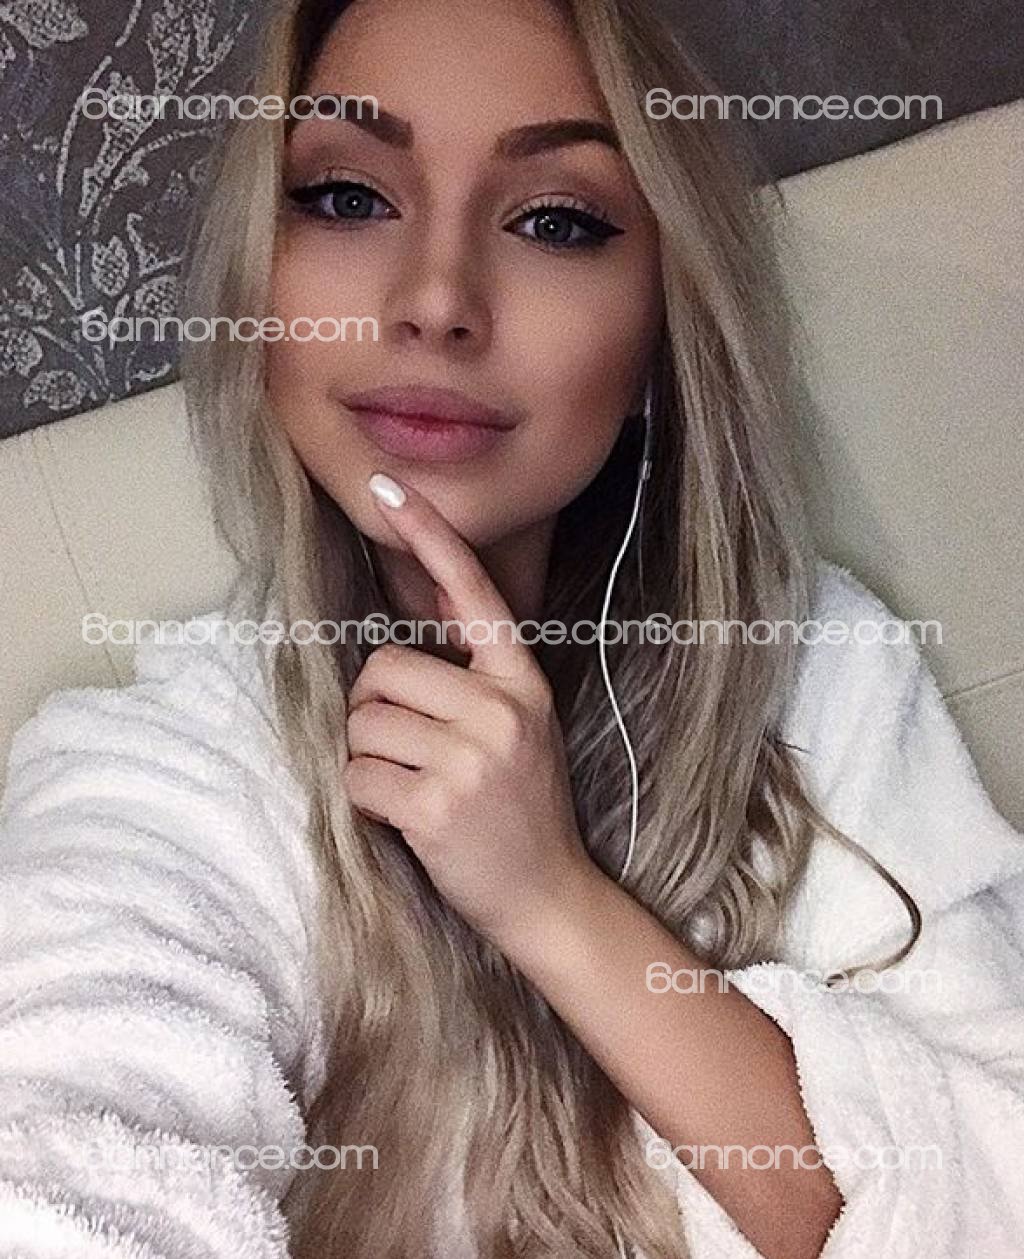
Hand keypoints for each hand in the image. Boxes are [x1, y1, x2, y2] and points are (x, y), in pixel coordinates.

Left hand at [341, 472, 597, 947]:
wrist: (548, 894)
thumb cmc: (522, 806)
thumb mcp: (521, 725)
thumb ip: (476, 674)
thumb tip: (420, 612)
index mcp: (521, 681)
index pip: (470, 593)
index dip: (428, 536)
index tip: (387, 489)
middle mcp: (500, 710)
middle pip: (381, 671)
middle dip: (374, 711)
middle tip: (406, 750)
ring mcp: (471, 759)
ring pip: (362, 726)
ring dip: (369, 758)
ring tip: (413, 786)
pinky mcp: (436, 806)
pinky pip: (357, 777)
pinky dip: (364, 798)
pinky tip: (403, 816)